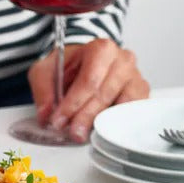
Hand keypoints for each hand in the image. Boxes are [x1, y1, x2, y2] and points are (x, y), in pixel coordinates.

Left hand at [28, 39, 149, 142]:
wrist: (82, 61)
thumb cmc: (67, 65)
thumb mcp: (45, 71)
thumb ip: (44, 90)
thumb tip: (46, 115)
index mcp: (100, 49)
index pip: (89, 80)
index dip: (73, 103)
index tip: (58, 120)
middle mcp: (122, 61)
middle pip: (105, 94)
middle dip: (84, 116)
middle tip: (70, 131)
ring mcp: (135, 77)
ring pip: (122, 105)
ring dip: (102, 122)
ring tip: (84, 133)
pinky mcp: (140, 93)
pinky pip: (134, 111)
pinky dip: (118, 122)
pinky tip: (101, 129)